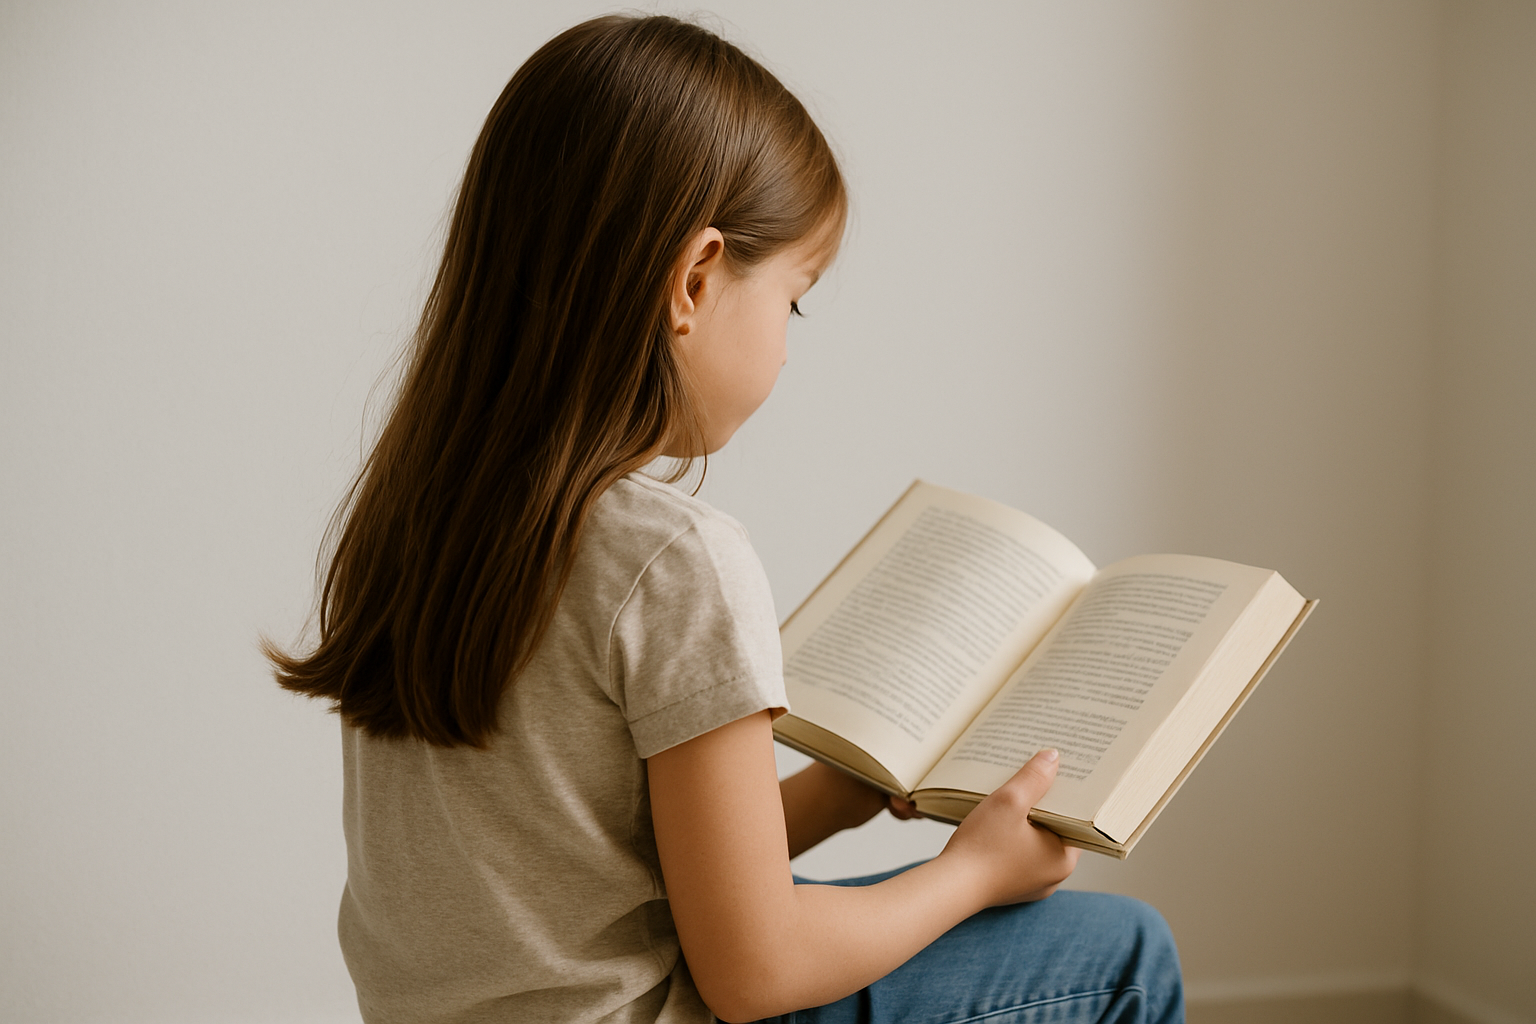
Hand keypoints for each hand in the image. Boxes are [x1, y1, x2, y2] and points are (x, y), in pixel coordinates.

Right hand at [939, 748, 1079, 905]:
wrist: (949, 886)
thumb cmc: (980, 848)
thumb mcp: (1009, 802)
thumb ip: (1033, 778)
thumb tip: (1052, 757)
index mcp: (1063, 858)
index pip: (1075, 819)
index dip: (1066, 794)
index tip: (1056, 773)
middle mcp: (1053, 875)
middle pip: (1054, 829)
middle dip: (1042, 805)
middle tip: (1032, 779)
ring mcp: (1031, 883)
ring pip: (1035, 842)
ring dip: (1024, 822)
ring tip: (1010, 798)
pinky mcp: (1011, 885)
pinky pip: (1018, 855)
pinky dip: (1011, 839)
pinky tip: (995, 825)